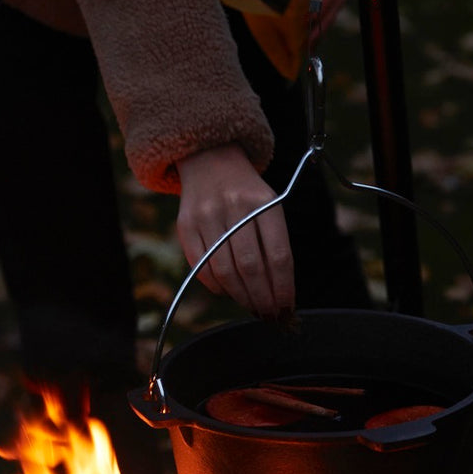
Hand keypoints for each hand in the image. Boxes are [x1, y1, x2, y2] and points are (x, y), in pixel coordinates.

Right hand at [175, 144, 293, 319]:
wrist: (210, 159)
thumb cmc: (247, 193)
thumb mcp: (269, 206)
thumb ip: (273, 243)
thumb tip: (277, 292)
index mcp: (264, 203)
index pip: (278, 256)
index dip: (283, 288)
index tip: (287, 307)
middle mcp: (235, 207)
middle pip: (251, 267)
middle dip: (262, 298)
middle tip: (268, 314)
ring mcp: (207, 215)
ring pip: (224, 271)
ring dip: (240, 296)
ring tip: (250, 305)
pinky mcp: (185, 224)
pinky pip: (200, 267)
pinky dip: (216, 286)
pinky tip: (227, 291)